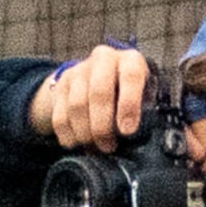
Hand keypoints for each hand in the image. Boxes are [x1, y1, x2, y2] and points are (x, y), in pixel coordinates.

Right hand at [30, 44, 153, 150]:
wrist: (97, 78)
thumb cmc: (128, 93)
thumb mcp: (144, 97)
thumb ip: (145, 113)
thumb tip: (137, 139)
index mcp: (130, 60)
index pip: (130, 76)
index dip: (129, 105)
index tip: (127, 131)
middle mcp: (104, 59)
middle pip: (98, 93)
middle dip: (102, 126)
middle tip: (109, 147)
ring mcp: (79, 70)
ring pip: (76, 106)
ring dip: (85, 133)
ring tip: (95, 148)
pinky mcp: (61, 85)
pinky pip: (60, 115)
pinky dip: (68, 135)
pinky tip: (77, 143)